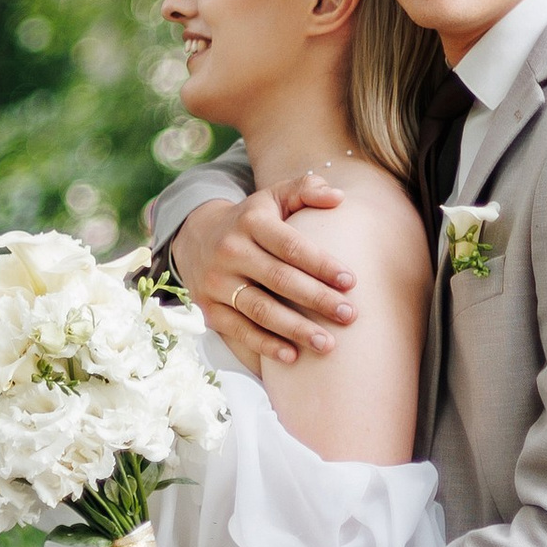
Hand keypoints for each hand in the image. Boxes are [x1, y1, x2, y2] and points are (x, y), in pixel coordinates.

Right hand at [169, 174, 357, 369]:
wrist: (195, 236)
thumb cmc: (250, 220)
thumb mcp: (272, 198)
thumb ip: (305, 191)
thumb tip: (338, 197)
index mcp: (251, 221)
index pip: (290, 245)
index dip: (321, 264)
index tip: (350, 281)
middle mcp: (230, 250)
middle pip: (279, 279)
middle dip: (317, 299)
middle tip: (350, 315)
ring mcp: (216, 281)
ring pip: (260, 309)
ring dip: (296, 329)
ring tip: (328, 344)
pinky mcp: (208, 308)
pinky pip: (239, 330)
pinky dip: (266, 345)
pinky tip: (293, 356)